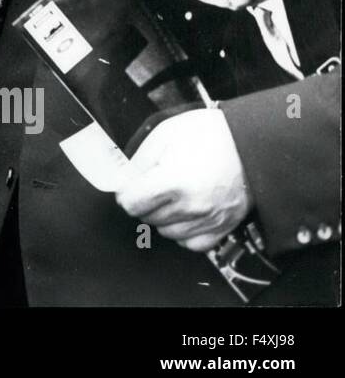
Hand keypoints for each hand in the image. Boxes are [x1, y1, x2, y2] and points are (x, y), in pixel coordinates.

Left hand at [115, 108, 252, 251]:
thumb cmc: (210, 134)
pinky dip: (184, 232)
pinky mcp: (224, 227)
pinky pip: (192, 243)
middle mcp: (191, 206)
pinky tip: (186, 213)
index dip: (126, 192)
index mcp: (173, 181)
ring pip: (166, 232)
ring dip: (162, 217)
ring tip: (172, 196)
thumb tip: (124, 180)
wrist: (252, 143)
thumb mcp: (165, 133)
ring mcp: (209, 220)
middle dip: (144, 202)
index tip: (130, 186)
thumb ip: (139, 160)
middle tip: (153, 185)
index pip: (131, 204)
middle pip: (147, 218)